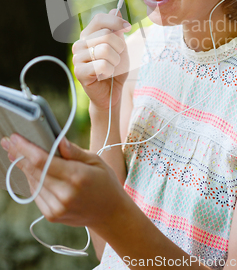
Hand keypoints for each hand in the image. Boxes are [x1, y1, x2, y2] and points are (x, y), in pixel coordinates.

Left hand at [1, 134, 124, 230]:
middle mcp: (65, 194)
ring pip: (33, 182)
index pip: (43, 161)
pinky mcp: (52, 215)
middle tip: (9, 142)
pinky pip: (36, 193)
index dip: (26, 148)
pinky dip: (32, 179)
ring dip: (23, 166)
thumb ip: (74, 151)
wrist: (110, 213)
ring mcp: (57, 207)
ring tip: (15, 153)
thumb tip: (58, 139)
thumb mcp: (96, 160)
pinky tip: (30, 169)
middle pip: (34, 171)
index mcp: (77, 176)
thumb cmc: (105, 182)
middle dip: (20, 154)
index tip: (15, 137)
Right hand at [72, 9, 131, 110]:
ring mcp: (77, 58)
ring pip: (105, 50)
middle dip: (119, 47)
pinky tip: (105, 75)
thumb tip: (115, 9)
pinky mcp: (79, 72)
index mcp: (88, 35)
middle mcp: (80, 44)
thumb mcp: (120, 46)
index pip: (100, 19)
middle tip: (117, 57)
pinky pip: (101, 65)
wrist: (112, 91)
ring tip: (111, 67)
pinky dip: (109, 71)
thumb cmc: (115, 68)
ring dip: (115, 61)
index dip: (117, 21)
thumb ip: (116, 29)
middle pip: (106, 34)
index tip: (128, 27)